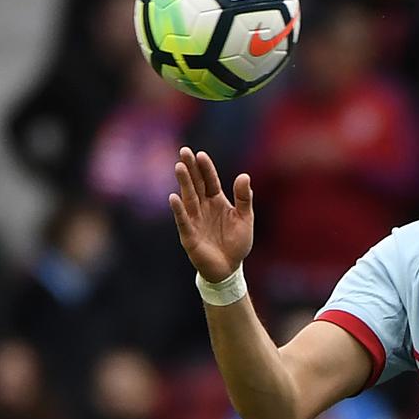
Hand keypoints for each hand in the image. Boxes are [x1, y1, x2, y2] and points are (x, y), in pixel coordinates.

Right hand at [169, 147, 253, 282]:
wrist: (229, 268)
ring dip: (183, 183)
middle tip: (183, 151)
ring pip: (188, 198)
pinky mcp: (189, 235)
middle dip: (190, 169)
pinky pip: (183, 220)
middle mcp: (203, 208)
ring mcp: (194, 220)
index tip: (200, 154)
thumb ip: (244, 198)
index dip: (205, 168)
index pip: (210, 181)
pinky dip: (179, 210)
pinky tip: (174, 197)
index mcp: (217, 202)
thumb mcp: (245, 218)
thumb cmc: (236, 242)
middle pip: (195, 185)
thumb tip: (244, 175)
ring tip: (179, 167)